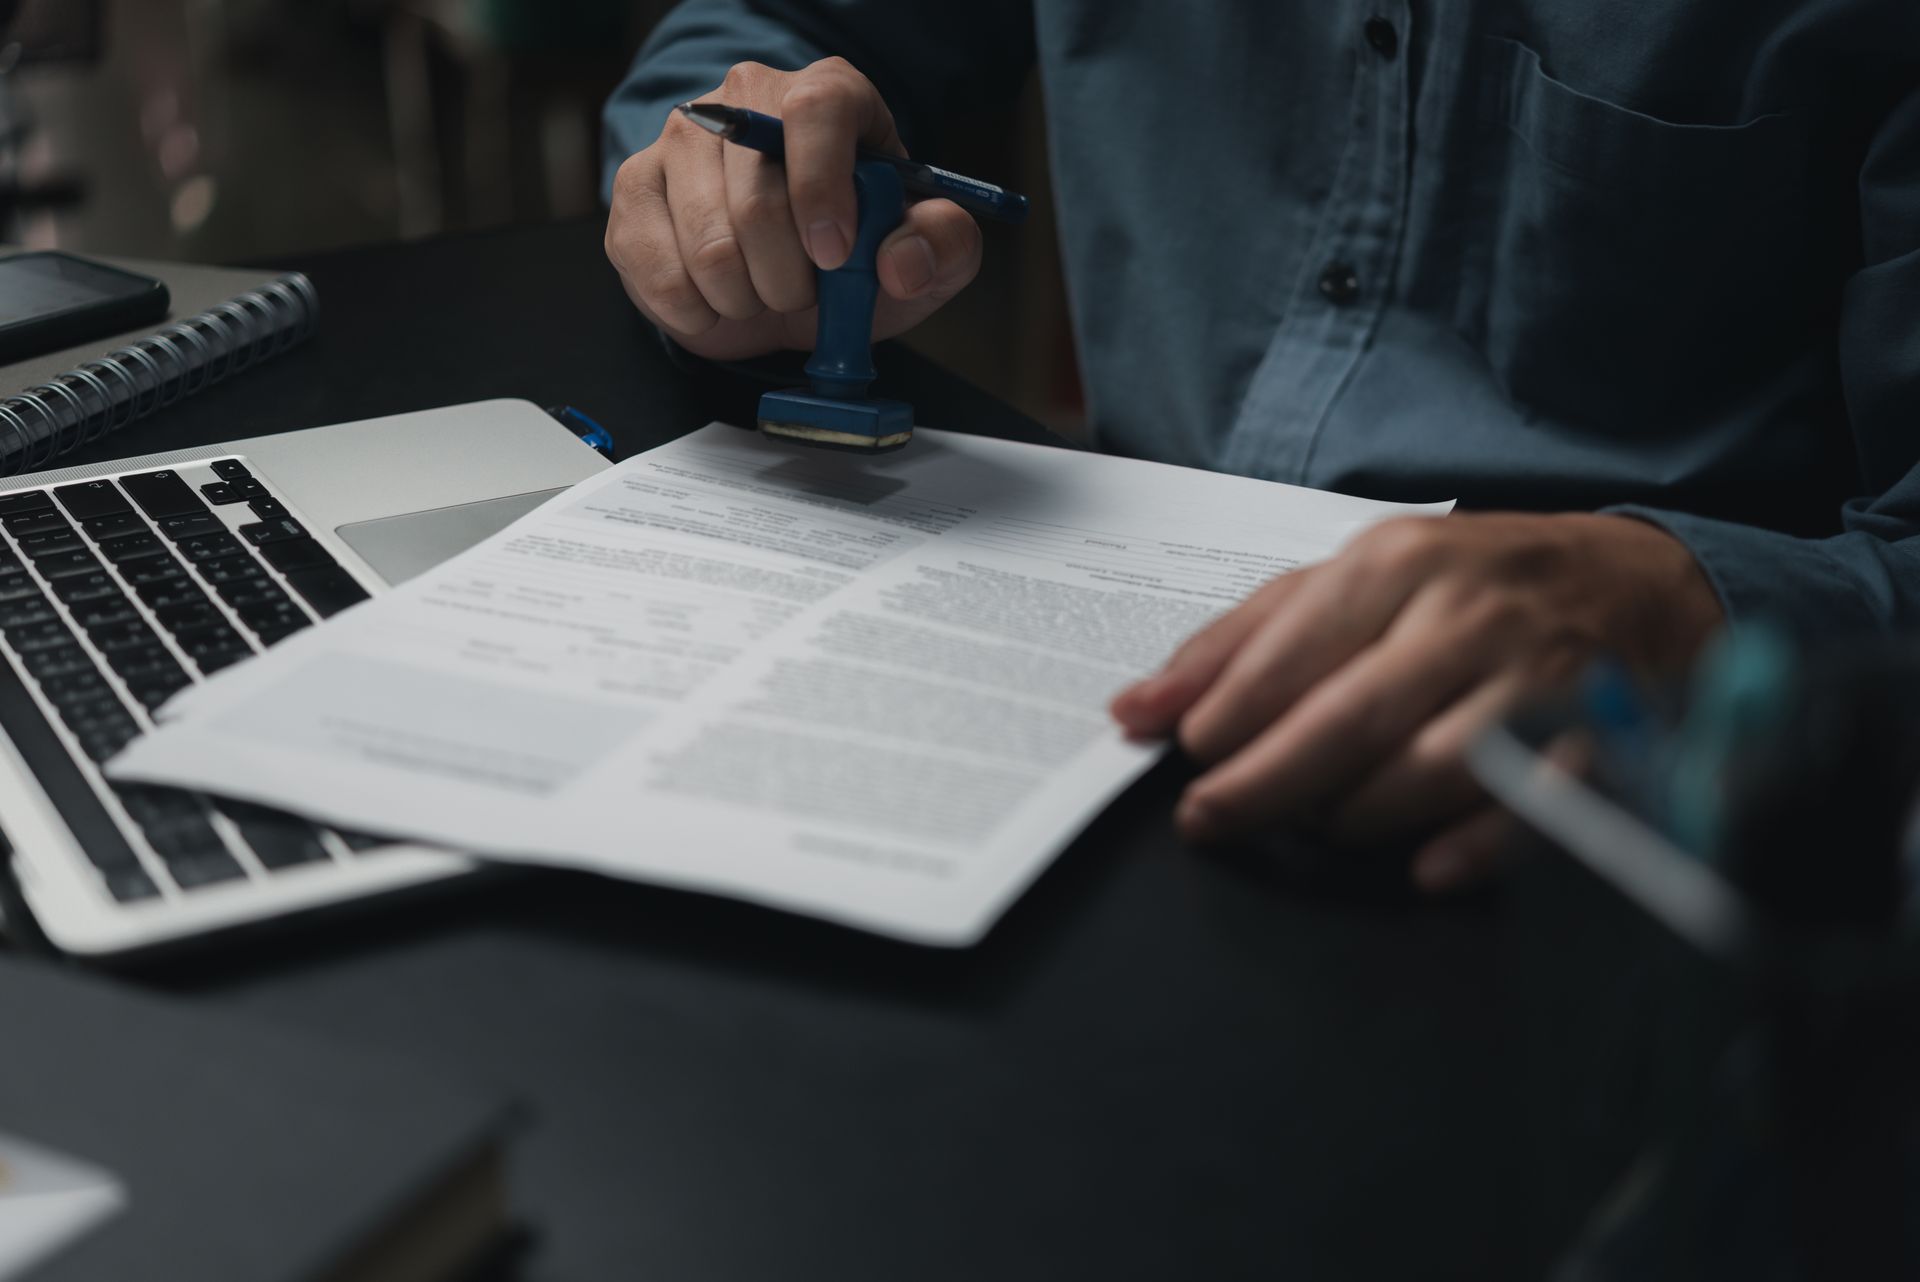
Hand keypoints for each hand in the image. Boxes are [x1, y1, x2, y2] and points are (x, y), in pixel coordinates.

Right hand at [604, 58, 983, 361]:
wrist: (787, 278)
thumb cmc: (858, 252)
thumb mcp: (923, 252)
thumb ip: (943, 246)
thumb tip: (902, 260)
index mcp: (826, 94)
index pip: (816, 110)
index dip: (824, 189)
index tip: (835, 254)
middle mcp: (744, 100)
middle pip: (758, 198)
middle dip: (791, 277)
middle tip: (806, 293)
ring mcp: (678, 142)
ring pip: (708, 245)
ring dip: (748, 300)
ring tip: (764, 293)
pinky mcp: (634, 193)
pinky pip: (658, 272)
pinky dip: (699, 312)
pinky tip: (719, 302)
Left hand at [1110, 514, 1723, 890]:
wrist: (1636, 580)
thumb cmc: (1467, 584)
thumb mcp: (1352, 582)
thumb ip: (1240, 643)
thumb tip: (1135, 709)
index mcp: (1395, 563)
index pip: (1290, 651)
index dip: (1228, 716)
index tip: (1187, 757)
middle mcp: (1464, 615)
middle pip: (1345, 718)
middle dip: (1264, 782)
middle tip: (1210, 819)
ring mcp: (1534, 677)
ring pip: (1426, 768)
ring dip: (1354, 816)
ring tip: (1318, 825)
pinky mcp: (1594, 737)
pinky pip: (1529, 806)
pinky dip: (1474, 845)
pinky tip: (1424, 870)